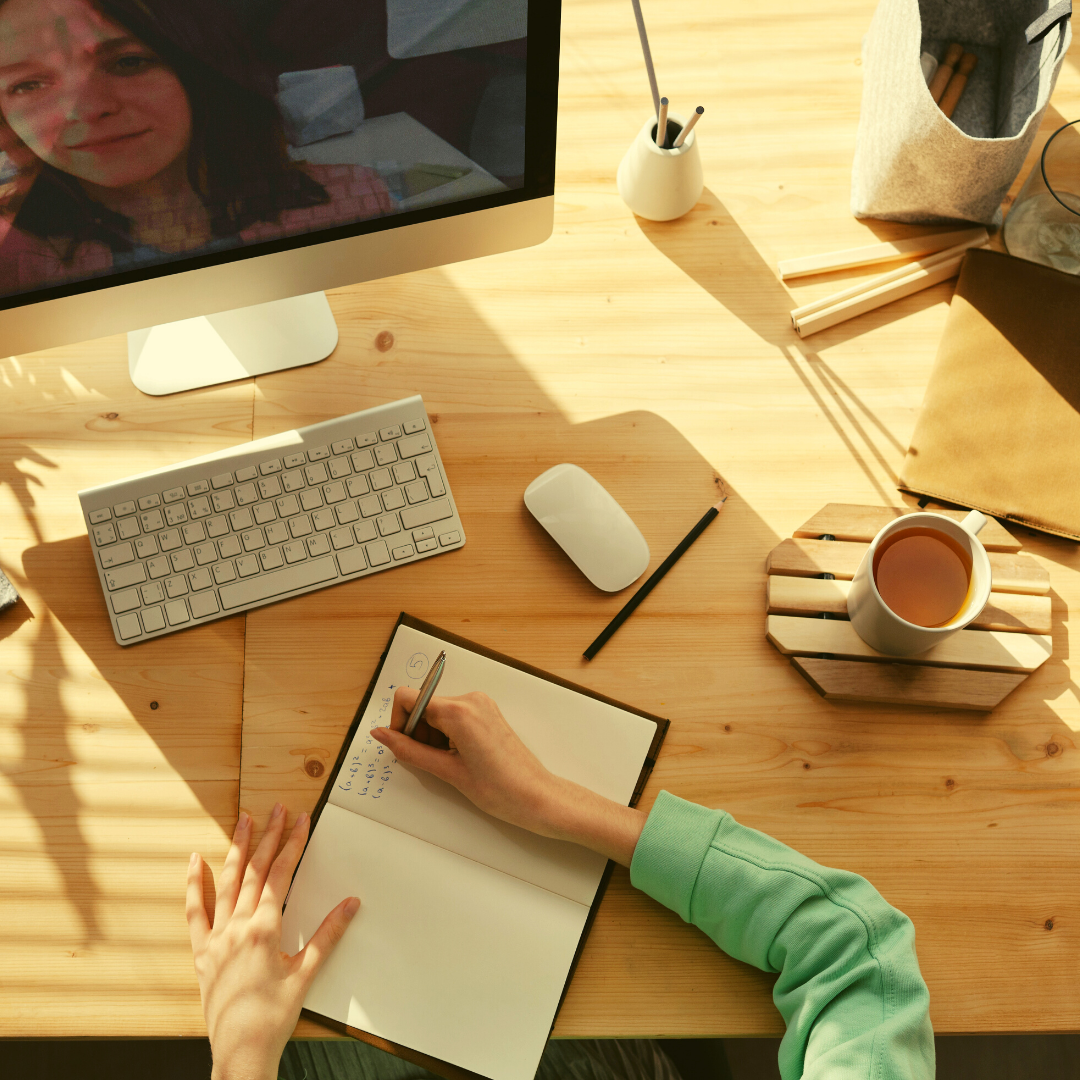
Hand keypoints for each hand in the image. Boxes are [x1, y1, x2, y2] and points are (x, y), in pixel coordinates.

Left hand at [186, 805, 359, 1079]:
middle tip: (277, 809)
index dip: (292, 843)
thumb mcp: (306, 973)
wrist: (241, 1051)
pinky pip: (195, 912)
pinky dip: (194, 885)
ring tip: (244, 821)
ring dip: (237, 849)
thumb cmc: (274, 1016)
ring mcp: (216, 938)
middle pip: (255, 871)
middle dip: (268, 836)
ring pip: (226, 883)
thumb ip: (328, 934)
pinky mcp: (201, 953)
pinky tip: (195, 861)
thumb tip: (351, 904)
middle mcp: (237, 927)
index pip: (281, 874)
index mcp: (264, 929)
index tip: (300, 820)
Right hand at [372, 688, 644, 865]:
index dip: (399, 722)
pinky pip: (454, 715)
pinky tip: (458, 757)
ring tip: (449, 763)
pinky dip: (446, 734)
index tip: (404, 745)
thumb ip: (409, 751)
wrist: (537, 797)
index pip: (408, 698)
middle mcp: (470, 700)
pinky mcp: (487, 712)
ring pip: (437, 711)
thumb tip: (382, 735)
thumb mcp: (447, 772)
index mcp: (459, 711)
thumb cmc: (500, 789)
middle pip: (422, 705)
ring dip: (432, 735)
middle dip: (417, 732)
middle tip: (430, 761)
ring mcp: (481, 704)